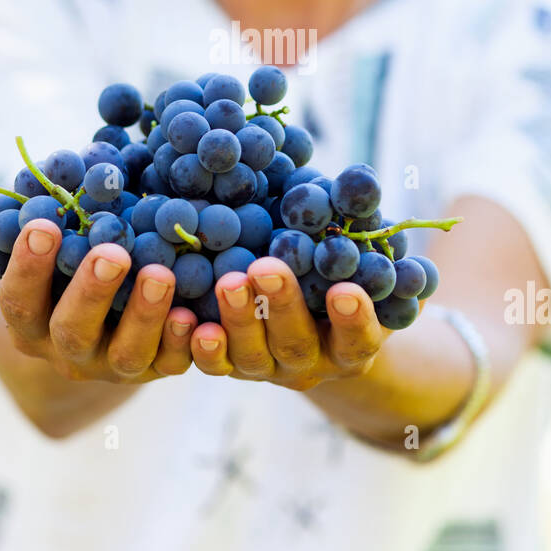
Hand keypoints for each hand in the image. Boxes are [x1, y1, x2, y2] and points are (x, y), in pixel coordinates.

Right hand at [0, 186, 196, 382]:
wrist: (103, 320)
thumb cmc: (58, 264)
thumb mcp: (27, 244)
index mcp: (30, 321)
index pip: (20, 300)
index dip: (28, 268)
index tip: (44, 225)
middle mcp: (69, 350)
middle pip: (73, 330)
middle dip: (91, 292)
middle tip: (113, 252)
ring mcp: (115, 363)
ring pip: (127, 354)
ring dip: (144, 316)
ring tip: (161, 273)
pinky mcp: (160, 368)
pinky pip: (173, 365)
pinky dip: (183, 343)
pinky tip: (194, 314)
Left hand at [187, 255, 423, 389]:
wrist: (306, 319)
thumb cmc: (341, 272)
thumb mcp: (362, 256)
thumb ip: (365, 232)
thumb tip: (361, 184)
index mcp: (353, 343)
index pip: (358, 337)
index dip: (353, 319)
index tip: (344, 290)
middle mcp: (311, 361)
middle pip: (296, 344)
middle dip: (281, 306)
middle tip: (265, 268)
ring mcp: (267, 366)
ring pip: (250, 354)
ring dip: (237, 319)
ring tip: (227, 282)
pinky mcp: (229, 365)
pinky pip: (211, 363)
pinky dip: (198, 345)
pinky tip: (185, 318)